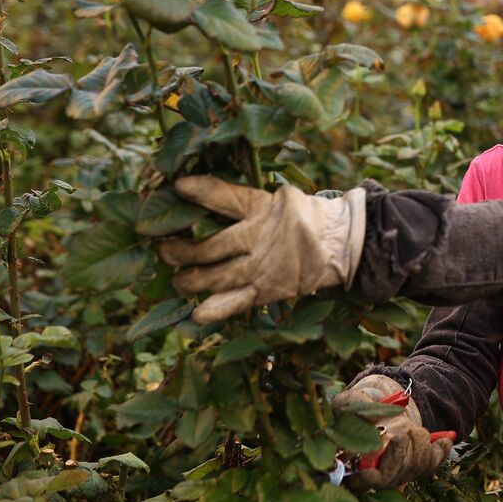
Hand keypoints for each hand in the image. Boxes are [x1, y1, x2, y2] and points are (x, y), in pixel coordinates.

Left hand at [159, 176, 367, 322]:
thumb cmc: (303, 217)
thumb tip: (202, 197)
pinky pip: (236, 302)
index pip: (225, 197)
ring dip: (190, 281)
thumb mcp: (279, 198)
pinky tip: (198, 314)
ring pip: (215, 277)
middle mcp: (257, 237)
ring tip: (178, 282)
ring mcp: (261, 267)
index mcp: (260, 208)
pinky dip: (215, 310)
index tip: (177, 187)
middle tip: (164, 252)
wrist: (338, 243)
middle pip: (209, 246)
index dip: (199, 191)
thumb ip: (246, 201)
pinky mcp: (267, 290)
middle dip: (180, 251)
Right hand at [333, 375, 454, 489]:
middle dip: (399, 452)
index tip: (367, 472)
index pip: (359, 480)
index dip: (364, 479)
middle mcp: (378, 474)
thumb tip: (373, 420)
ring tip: (411, 429)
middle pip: (393, 474)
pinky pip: (434, 461)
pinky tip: (446, 439)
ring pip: (416, 465)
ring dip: (417, 441)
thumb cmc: (359, 408)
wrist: (382, 409)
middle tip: (400, 435)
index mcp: (355, 462)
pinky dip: (441, 449)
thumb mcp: (349, 402)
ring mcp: (401, 472)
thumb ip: (355, 408)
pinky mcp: (418, 465)